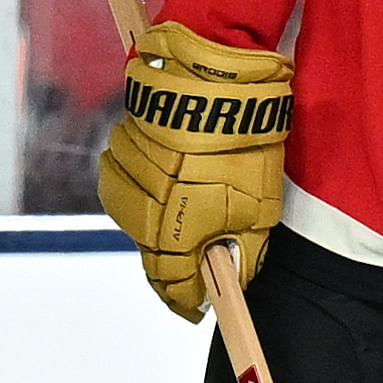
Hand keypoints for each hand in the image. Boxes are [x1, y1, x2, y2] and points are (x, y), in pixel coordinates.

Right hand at [98, 23, 288, 324]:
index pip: (170, 280)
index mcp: (176, 227)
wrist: (218, 73)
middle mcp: (142, 204)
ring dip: (157, 213)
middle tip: (197, 257)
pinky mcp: (122, 138)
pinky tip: (169, 172)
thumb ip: (243, 244)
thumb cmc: (247, 139)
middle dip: (172, 255)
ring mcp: (127, 171)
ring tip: (188, 204)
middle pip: (148, 247)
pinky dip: (144, 180)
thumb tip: (232, 274)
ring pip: (133, 208)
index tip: (194, 308)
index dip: (183, 297)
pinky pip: (126, 172)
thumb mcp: (260, 202)